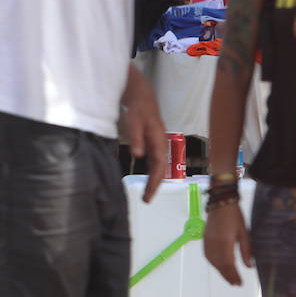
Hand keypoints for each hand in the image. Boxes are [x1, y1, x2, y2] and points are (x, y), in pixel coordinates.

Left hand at [120, 68, 166, 202]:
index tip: (148, 196)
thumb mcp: (134, 121)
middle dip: (154, 186)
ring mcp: (158, 144)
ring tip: (146, 194)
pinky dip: (150, 172)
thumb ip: (136, 138)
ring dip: (153, 180)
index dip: (154, 183)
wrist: (142, 96)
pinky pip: (154, 162)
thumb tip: (138, 156)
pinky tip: (146, 180)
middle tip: (146, 200)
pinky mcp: (153, 143)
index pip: (159, 167)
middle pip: (160, 169)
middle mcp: (161, 145)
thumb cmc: (138, 108)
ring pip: (158, 167)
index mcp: (159, 141)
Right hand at [202, 204, 252, 285]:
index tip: (239, 283)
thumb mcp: (244, 233)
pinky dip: (213, 263)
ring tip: (228, 278)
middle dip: (227, 275)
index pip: (228, 264)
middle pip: (219, 265)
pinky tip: (218, 266)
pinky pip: (208, 255)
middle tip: (235, 284)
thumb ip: (246, 250)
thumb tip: (249, 266)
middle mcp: (214, 244)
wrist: (220, 204)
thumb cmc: (234, 216)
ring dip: (220, 271)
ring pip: (212, 261)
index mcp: (225, 242)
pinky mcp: (205, 239)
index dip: (233, 275)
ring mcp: (208, 242)